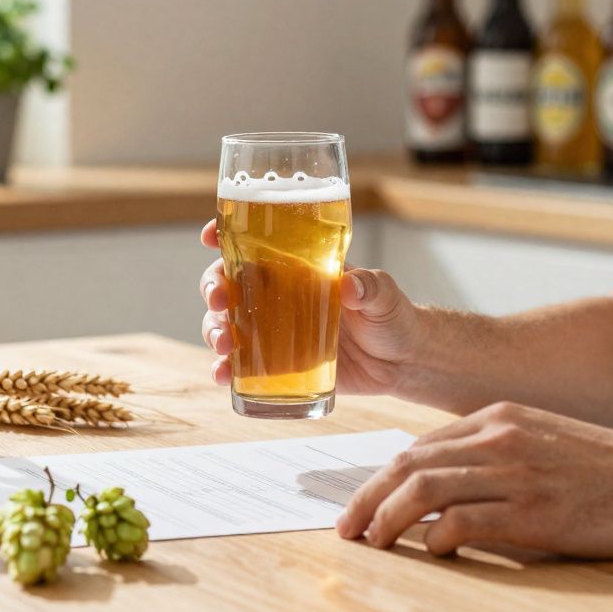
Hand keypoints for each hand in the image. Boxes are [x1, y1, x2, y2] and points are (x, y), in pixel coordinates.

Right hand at [198, 218, 421, 395]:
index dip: (226, 236)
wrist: (402, 362)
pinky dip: (224, 368)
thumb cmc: (393, 317)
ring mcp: (274, 331)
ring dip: (214, 330)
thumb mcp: (385, 296)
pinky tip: (222, 375)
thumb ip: (371, 287)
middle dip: (214, 288)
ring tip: (223, 345)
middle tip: (220, 301)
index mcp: (298, 269)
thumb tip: (350, 286)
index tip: (210, 236)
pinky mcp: (277, 364)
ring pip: (227, 323)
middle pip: (229, 283)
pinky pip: (240, 364)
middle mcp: (278, 296)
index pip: (254, 245)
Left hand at [336, 402, 612, 558]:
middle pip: (407, 464)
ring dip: (387, 519)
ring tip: (371, 543)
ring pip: (424, 489)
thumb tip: (446, 485)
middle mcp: (498, 438)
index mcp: (497, 417)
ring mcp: (514, 472)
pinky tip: (432, 552)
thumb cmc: (608, 469)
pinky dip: (435, 537)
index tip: (362, 503)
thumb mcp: (542, 439)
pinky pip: (462, 521)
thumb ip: (494, 452)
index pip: (418, 446)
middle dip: (367, 497)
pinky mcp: (533, 510)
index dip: (381, 478)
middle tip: (346, 528)